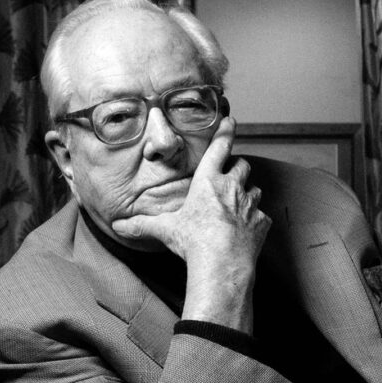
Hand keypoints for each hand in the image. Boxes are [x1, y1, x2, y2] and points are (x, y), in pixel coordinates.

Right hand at [112, 118, 270, 331]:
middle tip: (231, 175)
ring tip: (239, 203)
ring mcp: (250, 204)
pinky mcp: (262, 222)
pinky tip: (246, 230)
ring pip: (255, 189)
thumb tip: (119, 226)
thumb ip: (143, 225)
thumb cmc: (194, 240)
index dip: (226, 131)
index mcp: (208, 181)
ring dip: (248, 193)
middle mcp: (233, 187)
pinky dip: (256, 221)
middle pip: (243, 165)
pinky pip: (262, 217)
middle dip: (238, 167)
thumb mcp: (166, 230)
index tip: (231, 120)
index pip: (220, 147)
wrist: (222, 262)